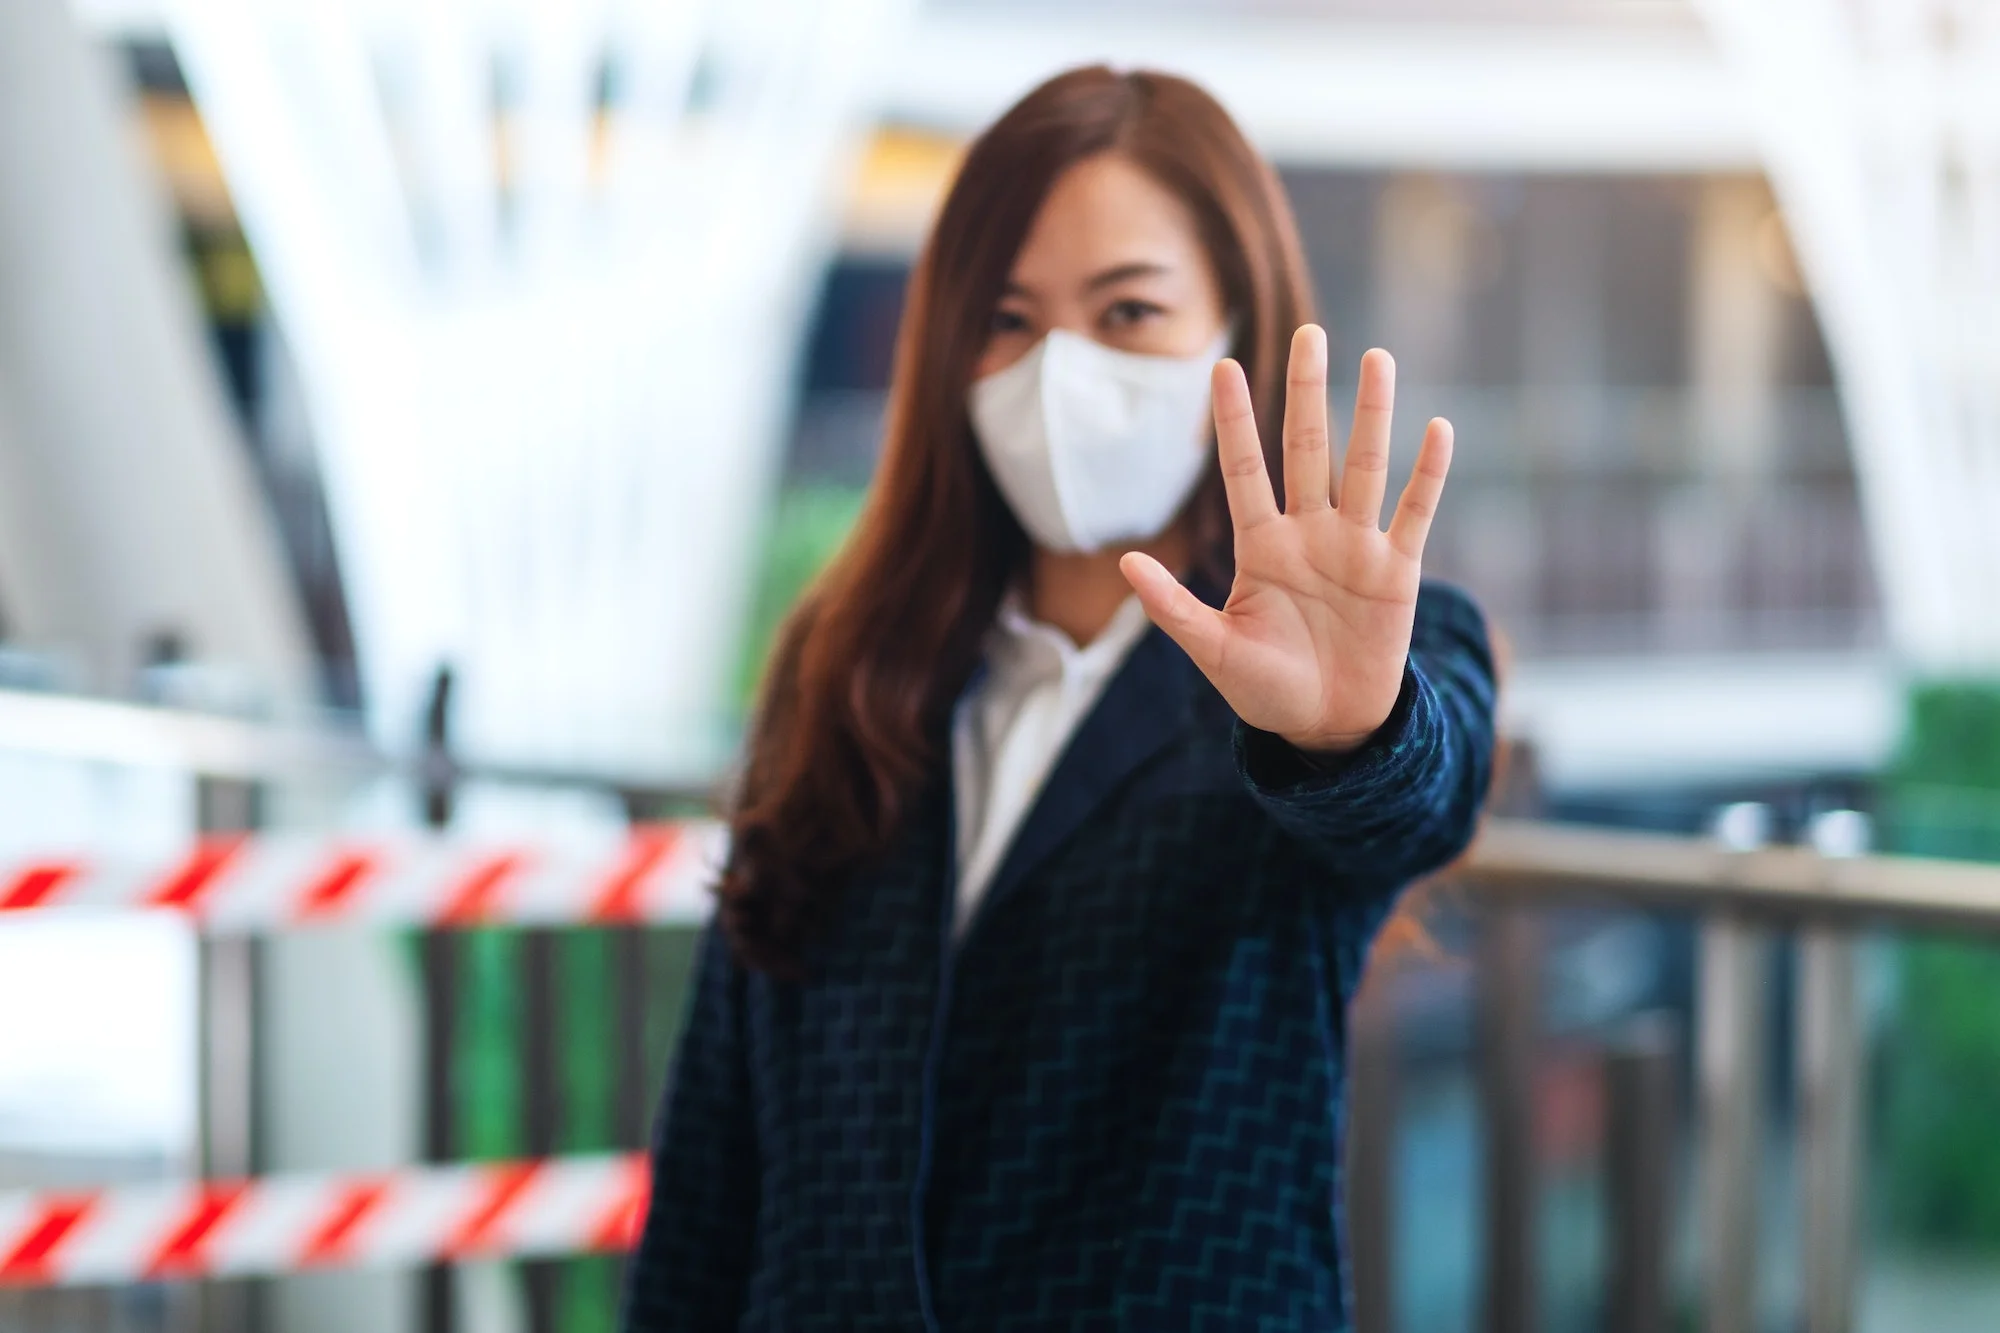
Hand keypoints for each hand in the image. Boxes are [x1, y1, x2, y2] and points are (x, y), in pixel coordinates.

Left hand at [1120, 328, 1452, 754]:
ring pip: (1365, 467)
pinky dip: (1427, 474)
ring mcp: (1355, 547)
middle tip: (1309, 333)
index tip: (1221, 367)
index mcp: (1260, 547)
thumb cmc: (1266, 690)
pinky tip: (1437, 428)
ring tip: (1377, 357)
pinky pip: (1414, 513)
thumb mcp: (1213, 650)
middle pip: (1307, 449)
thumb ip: (1173, 608)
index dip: (1233, 422)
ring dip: (1372, 414)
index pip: (1244, 470)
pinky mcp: (1395, 571)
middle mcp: (1308, 534)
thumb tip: (1124, 566)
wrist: (1328, 727)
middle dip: (1307, 392)